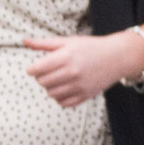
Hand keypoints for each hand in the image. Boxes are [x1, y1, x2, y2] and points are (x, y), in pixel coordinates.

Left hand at [24, 32, 138, 109]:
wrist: (118, 57)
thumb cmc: (91, 47)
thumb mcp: (68, 41)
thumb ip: (44, 43)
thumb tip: (25, 41)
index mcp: (66, 57)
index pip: (38, 69)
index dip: (31, 70)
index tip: (34, 68)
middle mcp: (72, 72)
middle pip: (43, 82)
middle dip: (41, 78)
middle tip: (47, 73)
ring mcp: (80, 85)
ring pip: (51, 94)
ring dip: (49, 88)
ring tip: (56, 80)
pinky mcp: (87, 95)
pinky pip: (64, 103)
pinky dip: (60, 98)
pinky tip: (63, 89)